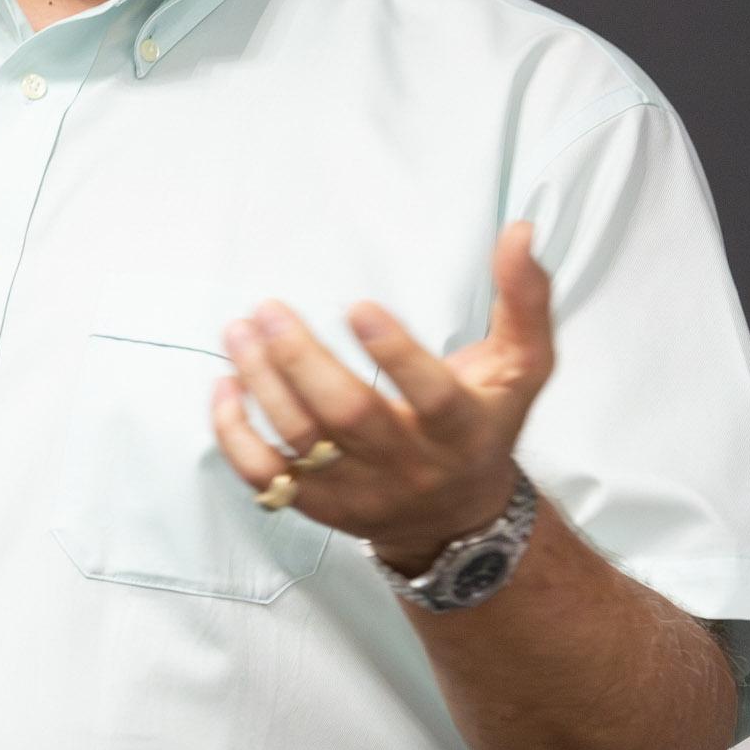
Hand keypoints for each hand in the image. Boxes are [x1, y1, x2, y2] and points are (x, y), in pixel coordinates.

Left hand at [210, 220, 555, 574]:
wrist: (458, 517)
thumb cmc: (483, 425)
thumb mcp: (521, 367)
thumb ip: (523, 301)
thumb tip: (520, 232)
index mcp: (463, 429)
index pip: (433, 397)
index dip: (396, 354)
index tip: (358, 306)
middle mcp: (410, 465)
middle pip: (349, 416)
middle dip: (302, 360)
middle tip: (269, 309)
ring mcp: (359, 490)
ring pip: (301, 440)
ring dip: (261, 382)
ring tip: (239, 331)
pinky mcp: (318, 506)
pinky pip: (265, 477)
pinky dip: (235, 433)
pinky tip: (226, 386)